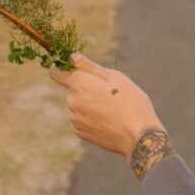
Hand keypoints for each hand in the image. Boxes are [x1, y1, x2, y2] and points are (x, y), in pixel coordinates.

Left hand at [49, 54, 163, 160]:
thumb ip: (89, 67)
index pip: (56, 72)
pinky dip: (92, 117)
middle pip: (72, 88)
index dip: (64, 68)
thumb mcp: (115, 77)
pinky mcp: (80, 132)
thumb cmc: (131, 103)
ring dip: (90, 102)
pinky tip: (109, 120)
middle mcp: (72, 102)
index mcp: (79, 85)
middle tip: (110, 92)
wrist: (138, 137)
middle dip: (86, 87)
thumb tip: (71, 56)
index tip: (77, 69)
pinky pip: (82, 118)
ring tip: (112, 108)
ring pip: (78, 104)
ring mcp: (75, 119)